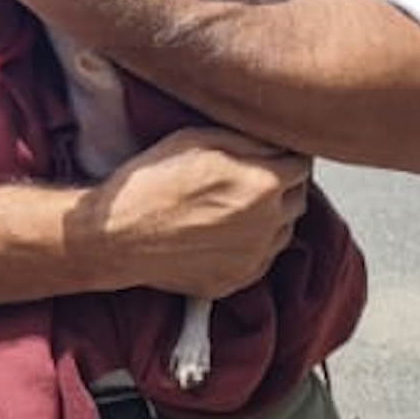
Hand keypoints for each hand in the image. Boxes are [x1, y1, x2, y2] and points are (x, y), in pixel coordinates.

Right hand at [75, 126, 310, 298]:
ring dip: (269, 216)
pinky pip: (260, 258)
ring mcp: (255, 257)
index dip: (286, 155)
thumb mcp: (196, 139)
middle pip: (297, 198)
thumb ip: (246, 139)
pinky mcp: (238, 280)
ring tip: (231, 205)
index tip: (271, 152)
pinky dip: (250, 244)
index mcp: (264, 184)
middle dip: (281, 184)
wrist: (118, 234)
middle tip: (249, 176)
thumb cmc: (152, 182)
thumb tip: (276, 142)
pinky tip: (220, 232)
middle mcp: (269, 223)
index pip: (301, 164)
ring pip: (282, 230)